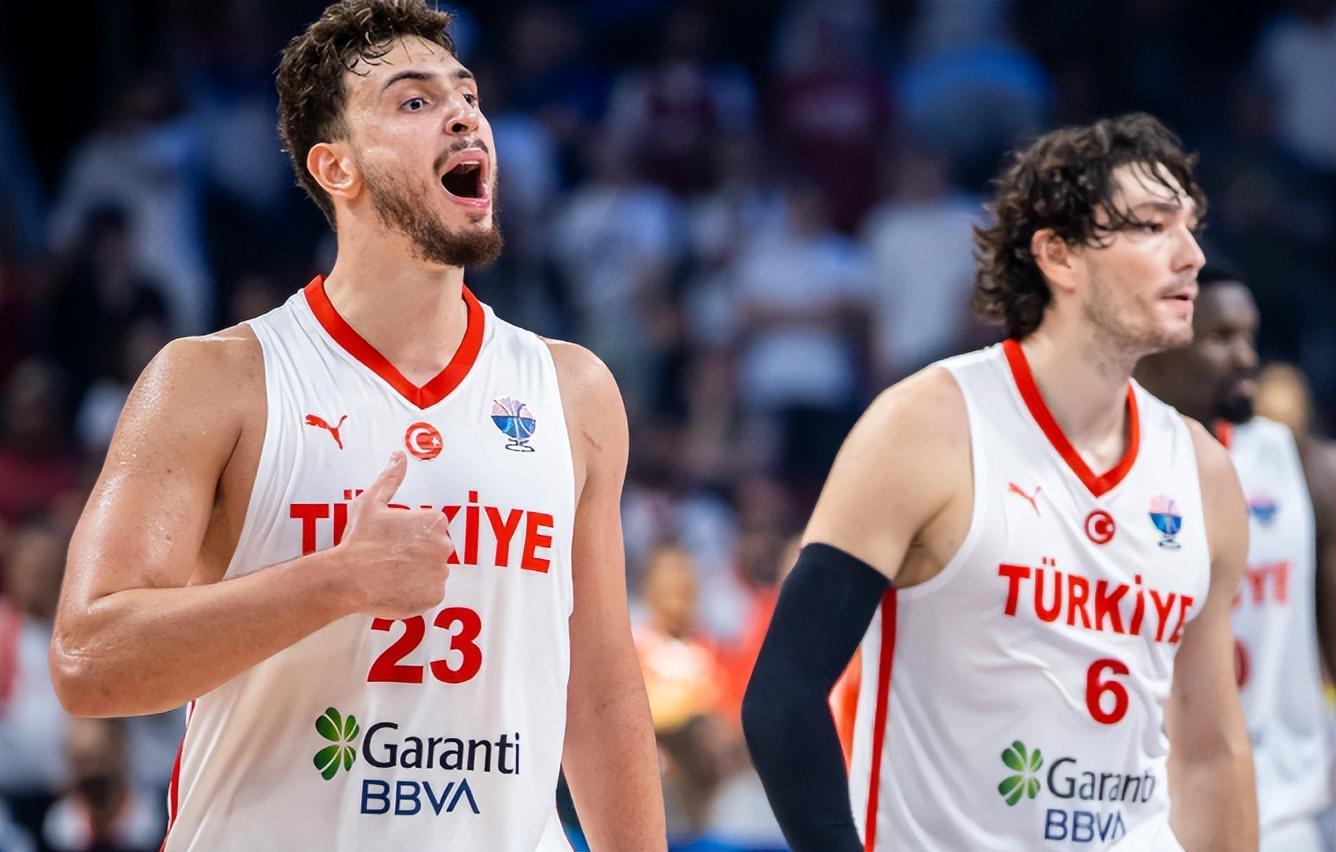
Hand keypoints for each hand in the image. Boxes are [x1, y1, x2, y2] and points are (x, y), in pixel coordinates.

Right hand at [335, 451, 452, 618]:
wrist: (348, 577)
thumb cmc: (359, 539)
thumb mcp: (372, 501)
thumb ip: (391, 477)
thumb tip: (399, 456)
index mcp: (434, 521)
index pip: (433, 526)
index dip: (412, 533)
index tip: (395, 538)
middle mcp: (444, 545)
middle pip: (435, 548)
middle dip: (418, 552)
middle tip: (391, 557)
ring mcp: (441, 572)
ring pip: (433, 571)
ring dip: (418, 572)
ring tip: (392, 573)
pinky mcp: (435, 596)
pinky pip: (430, 593)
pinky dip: (417, 592)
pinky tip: (396, 587)